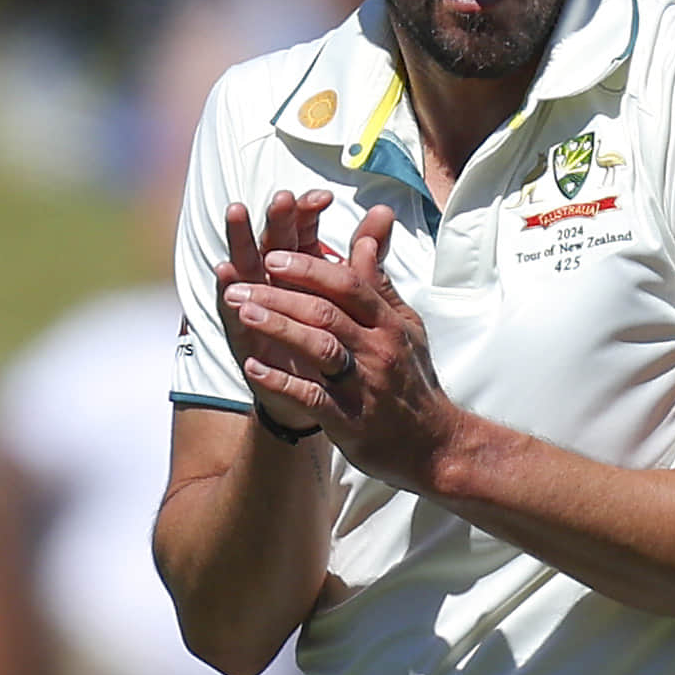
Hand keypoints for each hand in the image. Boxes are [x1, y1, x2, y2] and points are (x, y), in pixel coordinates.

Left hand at [225, 204, 458, 486]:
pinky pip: (311, 397)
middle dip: (279, 295)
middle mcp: (377, 349)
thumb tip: (371, 229)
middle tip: (238, 286)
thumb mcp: (404, 325)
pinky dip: (280, 382)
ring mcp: (363, 384)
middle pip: (326, 311)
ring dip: (277, 328)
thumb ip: (378, 281)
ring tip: (241, 314)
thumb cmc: (412, 379)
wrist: (435, 445)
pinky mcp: (350, 420)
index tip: (272, 255)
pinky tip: (251, 369)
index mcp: (388, 323)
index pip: (348, 284)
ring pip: (318, 347)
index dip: (309, 268)